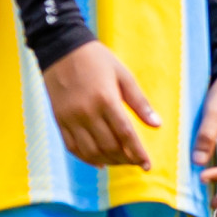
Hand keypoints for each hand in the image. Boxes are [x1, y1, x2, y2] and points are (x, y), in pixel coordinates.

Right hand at [42, 40, 159, 169]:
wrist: (62, 51)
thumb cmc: (98, 60)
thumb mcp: (123, 75)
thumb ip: (140, 102)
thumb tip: (157, 125)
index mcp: (106, 99)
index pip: (125, 134)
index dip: (138, 152)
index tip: (147, 165)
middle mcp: (86, 113)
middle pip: (108, 146)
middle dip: (125, 159)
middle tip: (137, 163)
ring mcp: (70, 119)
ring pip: (90, 151)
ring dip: (108, 161)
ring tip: (122, 163)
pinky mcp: (59, 121)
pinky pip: (72, 147)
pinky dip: (86, 158)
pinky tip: (99, 162)